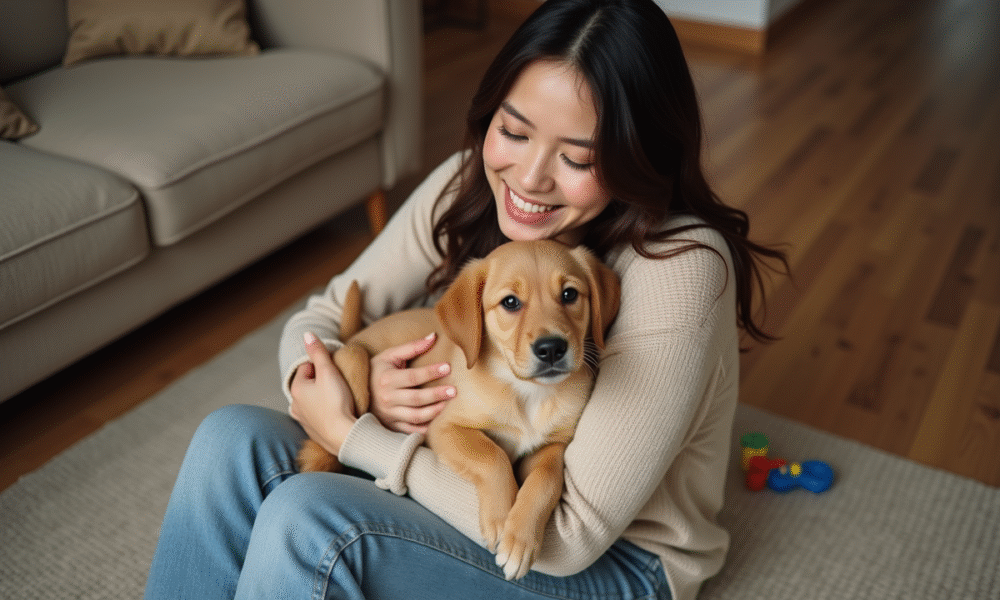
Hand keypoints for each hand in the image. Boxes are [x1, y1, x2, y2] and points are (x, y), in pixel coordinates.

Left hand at [289, 332, 356, 455]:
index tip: (336, 372)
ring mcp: (303, 420)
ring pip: (311, 401)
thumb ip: (318, 352)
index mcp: (296, 389)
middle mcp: (295, 405)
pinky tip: (337, 413)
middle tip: (339, 385)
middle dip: (321, 381)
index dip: (323, 366)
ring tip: (338, 399)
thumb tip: (307, 334)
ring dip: (322, 397)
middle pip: (308, 384)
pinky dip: (325, 412)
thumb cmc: (337, 402)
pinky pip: (317, 416)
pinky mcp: (313, 432)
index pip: (307, 367)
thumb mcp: (329, 372)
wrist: (345, 436)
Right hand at [369, 333, 455, 433]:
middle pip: (416, 398)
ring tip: (447, 405)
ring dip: (433, 412)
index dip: (430, 372)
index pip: (412, 377)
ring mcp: (389, 414)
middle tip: (454, 391)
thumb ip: (412, 347)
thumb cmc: (377, 370)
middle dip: (436, 395)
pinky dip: (424, 428)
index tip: (448, 367)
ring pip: (415, 416)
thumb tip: (434, 336)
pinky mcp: (391, 426)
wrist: (355, 390)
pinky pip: (410, 430)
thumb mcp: (390, 355)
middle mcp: (387, 398)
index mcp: (387, 379)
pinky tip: (436, 421)